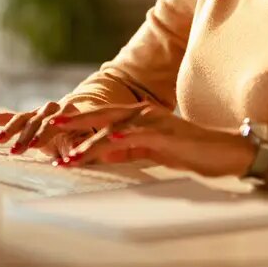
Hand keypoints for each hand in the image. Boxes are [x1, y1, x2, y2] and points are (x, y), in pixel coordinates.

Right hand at [0, 101, 92, 159]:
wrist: (81, 123)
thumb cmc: (85, 137)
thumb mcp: (88, 143)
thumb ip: (81, 147)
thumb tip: (76, 153)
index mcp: (69, 113)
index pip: (54, 122)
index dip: (44, 133)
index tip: (35, 145)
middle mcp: (52, 109)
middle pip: (36, 120)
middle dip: (26, 135)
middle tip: (17, 150)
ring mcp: (39, 112)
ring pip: (23, 118)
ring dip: (11, 129)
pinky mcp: (29, 118)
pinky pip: (14, 117)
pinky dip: (1, 118)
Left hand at [47, 102, 256, 177]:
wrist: (222, 152)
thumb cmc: (187, 151)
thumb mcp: (149, 151)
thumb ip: (124, 149)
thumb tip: (98, 152)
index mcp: (135, 116)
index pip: (98, 117)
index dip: (74, 121)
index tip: (49, 128)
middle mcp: (140, 112)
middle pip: (98, 114)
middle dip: (71, 122)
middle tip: (46, 128)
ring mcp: (151, 120)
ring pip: (112, 127)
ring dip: (88, 141)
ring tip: (68, 154)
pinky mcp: (163, 132)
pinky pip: (136, 135)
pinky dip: (119, 139)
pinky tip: (105, 143)